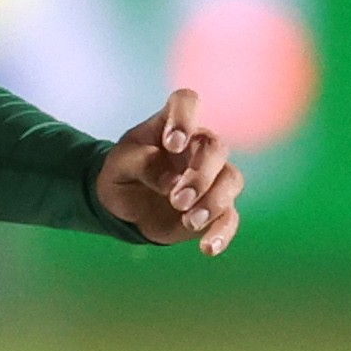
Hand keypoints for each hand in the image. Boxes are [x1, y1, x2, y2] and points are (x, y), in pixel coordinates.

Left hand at [94, 85, 243, 254]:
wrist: (125, 207)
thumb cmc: (123, 174)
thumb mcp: (118, 165)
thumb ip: (140, 163)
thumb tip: (171, 181)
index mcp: (172, 125)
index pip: (187, 102)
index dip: (185, 118)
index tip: (173, 144)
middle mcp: (198, 146)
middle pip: (216, 147)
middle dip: (201, 175)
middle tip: (177, 199)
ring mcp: (212, 177)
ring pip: (231, 179)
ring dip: (214, 202)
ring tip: (189, 221)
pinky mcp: (216, 208)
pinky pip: (230, 217)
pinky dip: (222, 233)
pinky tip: (207, 248)